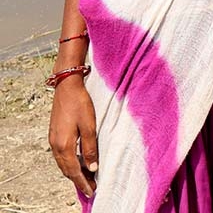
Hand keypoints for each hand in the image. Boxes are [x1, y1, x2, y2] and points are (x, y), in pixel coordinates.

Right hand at [49, 76, 97, 197]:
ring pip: (63, 164)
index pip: (74, 171)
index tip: (92, 191)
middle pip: (67, 170)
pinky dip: (69, 163)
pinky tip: (77, 162)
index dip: (83, 182)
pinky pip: (61, 156)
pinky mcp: (55, 135)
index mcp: (64, 146)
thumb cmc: (80, 103)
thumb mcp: (89, 125)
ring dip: (74, 172)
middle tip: (91, 188)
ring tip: (86, 178)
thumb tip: (92, 167)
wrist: (66, 87)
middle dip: (79, 180)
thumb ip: (90, 147)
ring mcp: (53, 140)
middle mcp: (56, 146)